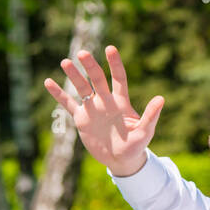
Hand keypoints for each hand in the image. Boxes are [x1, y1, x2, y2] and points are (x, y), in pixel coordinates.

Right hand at [43, 44, 163, 176]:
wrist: (121, 160)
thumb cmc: (135, 146)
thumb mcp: (144, 132)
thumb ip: (151, 116)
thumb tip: (161, 98)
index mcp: (121, 102)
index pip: (118, 78)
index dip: (115, 64)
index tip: (110, 49)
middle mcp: (105, 101)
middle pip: (97, 79)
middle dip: (90, 66)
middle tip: (82, 54)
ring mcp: (92, 108)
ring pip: (82, 88)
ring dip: (74, 75)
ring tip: (65, 62)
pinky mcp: (81, 119)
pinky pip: (68, 104)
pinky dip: (58, 94)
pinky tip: (48, 82)